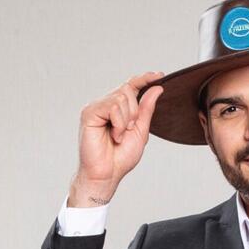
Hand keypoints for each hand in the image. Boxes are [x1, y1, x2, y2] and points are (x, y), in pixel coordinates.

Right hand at [68, 71, 163, 206]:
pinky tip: (114, 135)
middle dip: (135, 111)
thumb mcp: (140, 130)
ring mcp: (95, 108)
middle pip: (127, 90)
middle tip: (128, 130)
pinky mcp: (88, 113)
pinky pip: (112, 106)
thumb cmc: (121, 156)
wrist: (107, 173)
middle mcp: (105, 105)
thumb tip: (157, 88)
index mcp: (117, 109)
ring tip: (119, 136)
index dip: (144, 79)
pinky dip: (118, 123)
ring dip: (126, 120)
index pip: (131, 86)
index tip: (160, 75)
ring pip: (121, 97)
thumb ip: (146, 109)